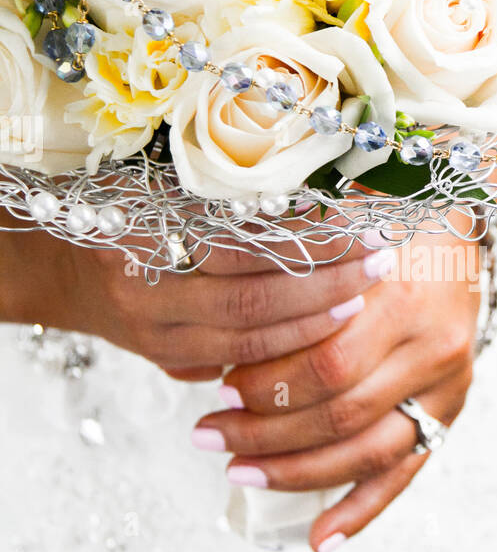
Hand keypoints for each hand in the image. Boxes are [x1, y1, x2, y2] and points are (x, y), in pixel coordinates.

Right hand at [0, 220, 394, 378]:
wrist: (61, 270)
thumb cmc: (122, 211)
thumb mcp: (156, 184)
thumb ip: (221, 193)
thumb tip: (315, 187)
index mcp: (142, 240)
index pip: (237, 248)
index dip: (299, 240)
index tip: (356, 223)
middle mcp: (147, 300)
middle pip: (249, 305)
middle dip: (322, 287)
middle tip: (379, 261)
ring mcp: (158, 342)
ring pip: (248, 347)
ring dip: (313, 324)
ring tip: (365, 296)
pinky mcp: (171, 365)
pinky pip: (237, 367)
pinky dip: (287, 352)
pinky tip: (328, 332)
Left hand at [191, 232, 480, 551]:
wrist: (456, 218)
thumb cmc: (381, 220)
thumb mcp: (339, 230)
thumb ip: (293, 273)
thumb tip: (210, 319)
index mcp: (405, 296)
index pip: (330, 363)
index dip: (270, 385)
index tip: (218, 389)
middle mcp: (434, 346)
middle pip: (342, 411)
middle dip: (266, 431)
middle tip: (208, 434)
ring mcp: (446, 386)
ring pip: (368, 451)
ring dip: (297, 473)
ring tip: (237, 472)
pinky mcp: (449, 412)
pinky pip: (404, 474)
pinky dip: (361, 512)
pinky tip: (319, 541)